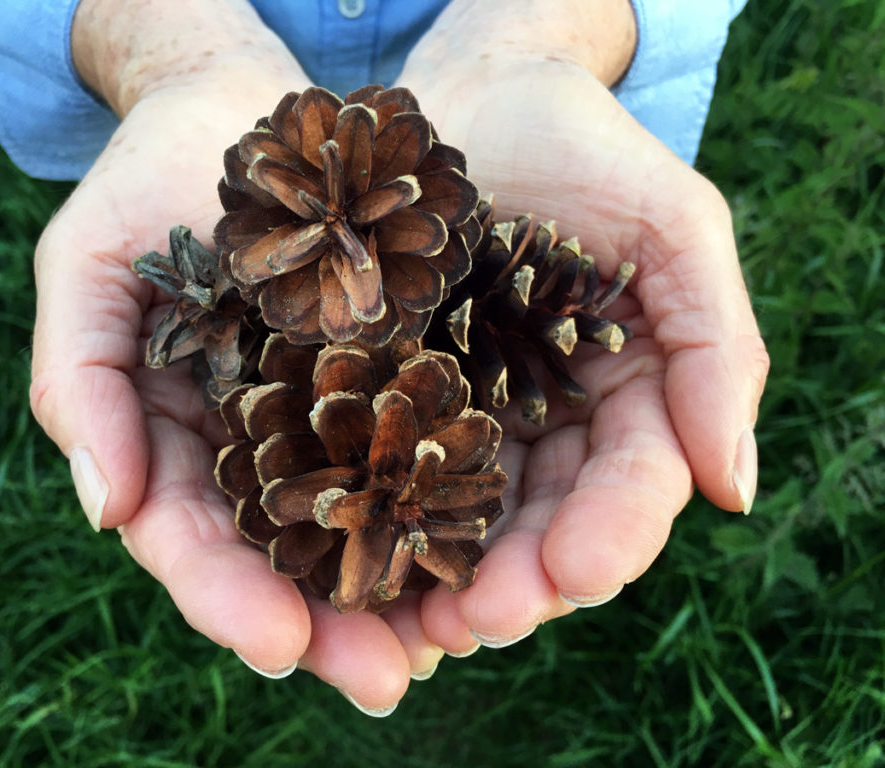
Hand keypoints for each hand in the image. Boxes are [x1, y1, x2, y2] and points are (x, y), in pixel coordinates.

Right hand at [29, 0, 444, 716]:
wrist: (235, 109)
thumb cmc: (146, 182)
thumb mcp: (88, 267)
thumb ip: (80, 383)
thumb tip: (108, 513)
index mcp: (175, 435)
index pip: (193, 537)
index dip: (227, 596)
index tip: (279, 646)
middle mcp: (252, 440)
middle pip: (286, 551)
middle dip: (329, 621)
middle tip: (385, 681)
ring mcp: (325, 408)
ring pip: (360, 515)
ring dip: (400, 587)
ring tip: (449, 642)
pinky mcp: (391, 368)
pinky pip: (417, 440)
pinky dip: (443, 497)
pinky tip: (483, 542)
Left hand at [393, 3, 769, 652]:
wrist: (475, 91)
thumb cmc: (583, 147)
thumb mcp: (673, 227)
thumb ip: (718, 347)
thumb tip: (731, 489)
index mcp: (626, 396)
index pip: (628, 486)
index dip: (608, 536)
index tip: (577, 571)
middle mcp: (544, 423)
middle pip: (540, 523)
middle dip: (518, 581)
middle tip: (480, 621)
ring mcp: (462, 414)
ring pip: (460, 518)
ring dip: (441, 580)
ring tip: (414, 623)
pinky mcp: (386, 393)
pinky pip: (382, 467)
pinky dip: (375, 518)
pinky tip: (354, 559)